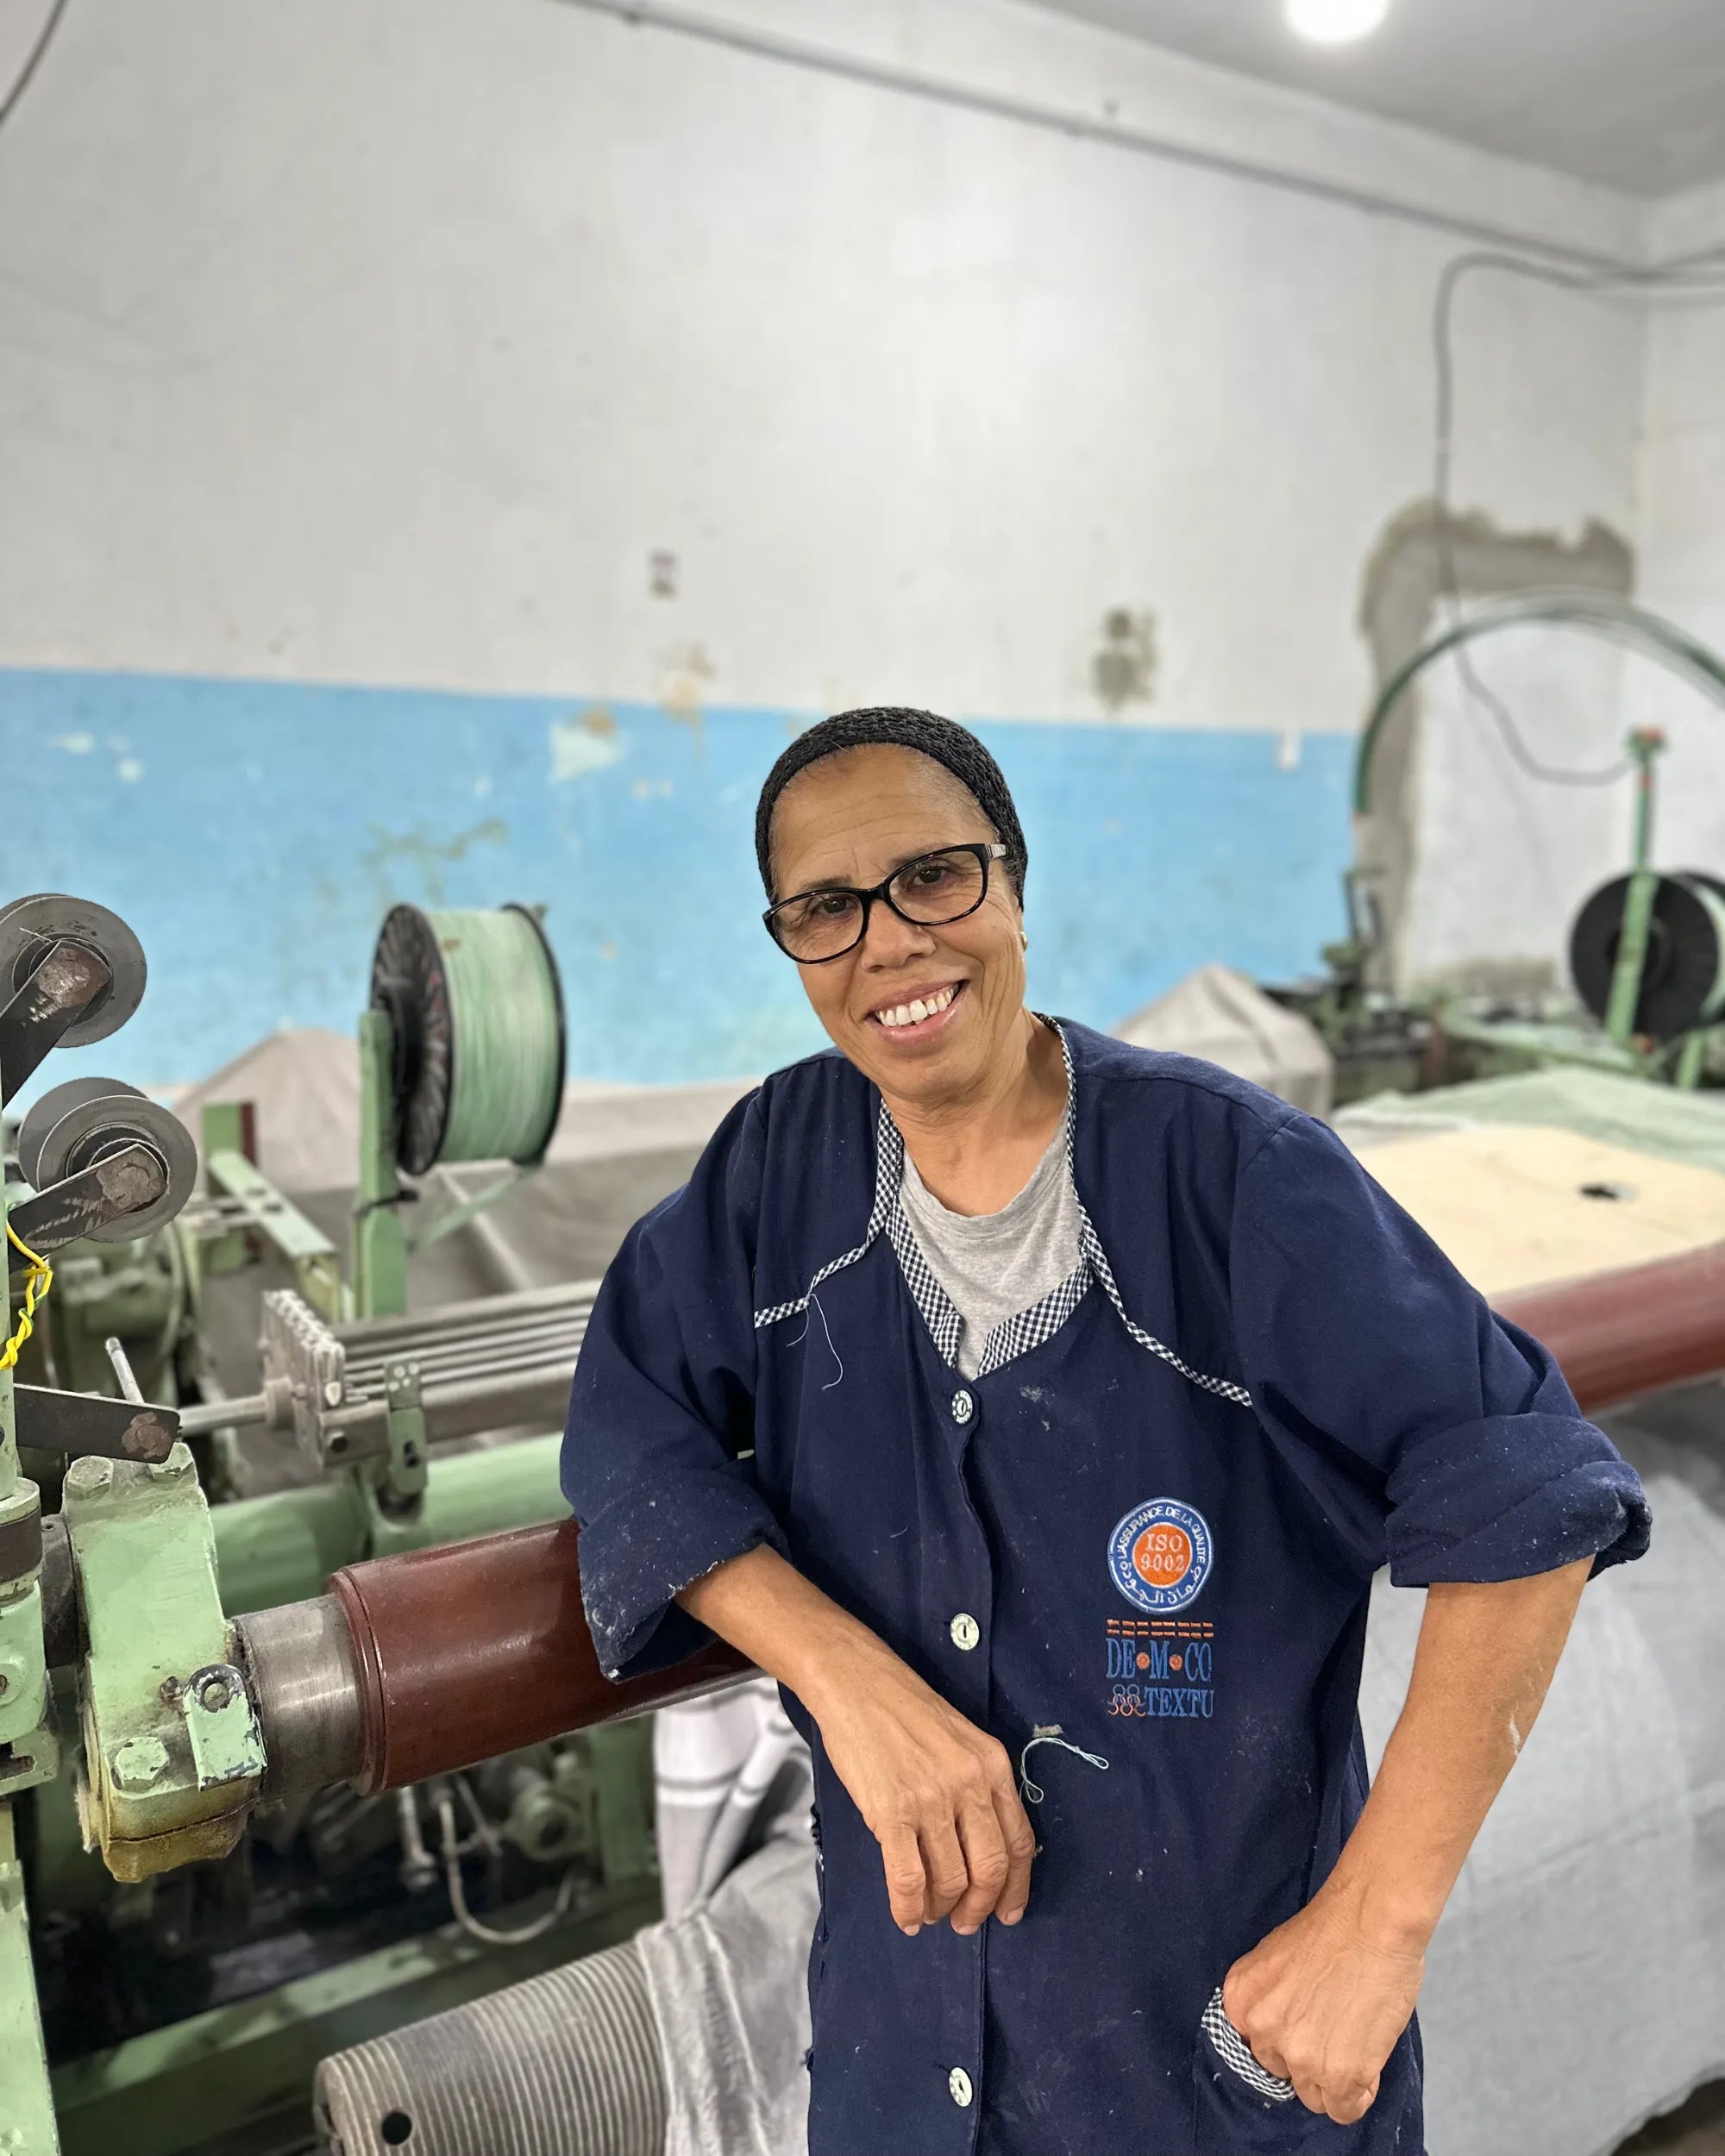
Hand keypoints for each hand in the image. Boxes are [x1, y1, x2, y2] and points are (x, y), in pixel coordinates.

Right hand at [807, 1638, 1035, 1937]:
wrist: (856, 1682)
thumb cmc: (904, 1709)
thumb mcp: (962, 1740)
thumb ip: (978, 1786)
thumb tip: (981, 1848)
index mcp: (993, 1765)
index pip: (1020, 1842)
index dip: (1016, 1887)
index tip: (1008, 1911)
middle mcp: (970, 1784)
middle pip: (990, 1868)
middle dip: (980, 1907)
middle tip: (966, 1923)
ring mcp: (932, 1799)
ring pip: (951, 1880)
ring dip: (941, 1909)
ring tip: (931, 1914)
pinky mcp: (892, 1812)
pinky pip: (909, 1879)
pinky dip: (909, 1908)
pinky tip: (906, 1916)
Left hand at [1221, 1887, 1425, 2121]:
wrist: (1372, 1921)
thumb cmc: (1333, 1928)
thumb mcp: (1277, 1959)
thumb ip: (1272, 1999)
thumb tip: (1285, 2028)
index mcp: (1240, 2000)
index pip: (1255, 2046)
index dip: (1286, 2039)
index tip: (1308, 2027)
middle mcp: (1261, 2032)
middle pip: (1283, 2073)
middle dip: (1309, 2058)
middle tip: (1336, 2032)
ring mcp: (1298, 2057)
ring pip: (1313, 2096)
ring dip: (1334, 2078)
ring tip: (1356, 2044)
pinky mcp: (1337, 2075)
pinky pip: (1343, 2110)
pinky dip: (1359, 2094)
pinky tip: (1368, 2065)